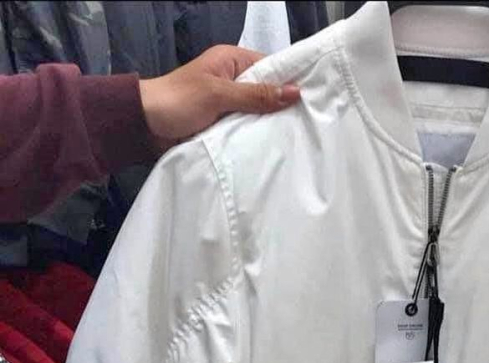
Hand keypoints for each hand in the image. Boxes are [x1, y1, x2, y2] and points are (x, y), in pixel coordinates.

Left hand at [139, 45, 300, 150]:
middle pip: (268, 91)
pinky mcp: (225, 125)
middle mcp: (233, 80)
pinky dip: (258, 136)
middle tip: (310, 121)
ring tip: (299, 135)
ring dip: (271, 124)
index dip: (291, 79)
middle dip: (284, 105)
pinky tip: (276, 146)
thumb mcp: (218, 95)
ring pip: (259, 112)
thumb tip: (294, 92)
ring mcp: (230, 104)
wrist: (144, 126)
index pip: (271, 65)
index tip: (314, 95)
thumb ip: (255, 95)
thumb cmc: (177, 101)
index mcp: (231, 60)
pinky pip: (248, 128)